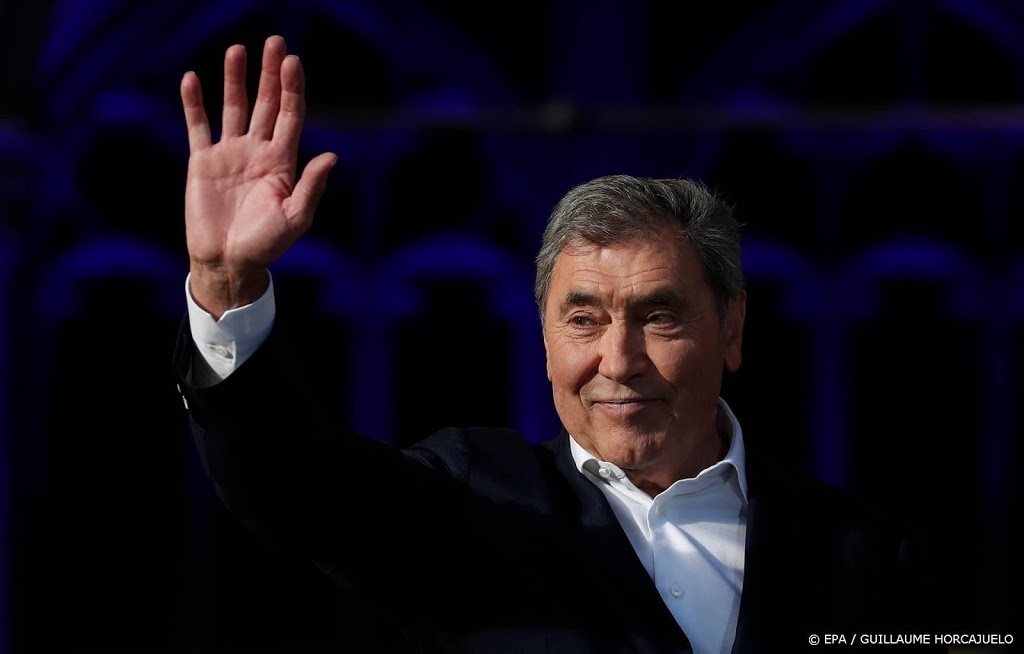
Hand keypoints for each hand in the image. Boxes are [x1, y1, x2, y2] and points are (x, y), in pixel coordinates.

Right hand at [180, 35, 335, 317]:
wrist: (228, 262)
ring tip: (238, 50)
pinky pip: (198, 126)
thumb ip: (311, 187)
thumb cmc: (266, 245)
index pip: (290, 116)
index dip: (292, 89)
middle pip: (266, 104)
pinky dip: (194, 103)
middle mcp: (258, 152)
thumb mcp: (296, 219)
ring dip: (235, 79)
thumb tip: (332, 156)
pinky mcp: (202, 162)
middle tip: (275, 42)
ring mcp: (230, 154)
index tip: (292, 62)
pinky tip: (193, 78)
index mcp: (283, 163)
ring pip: (233, 107)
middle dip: (270, 74)